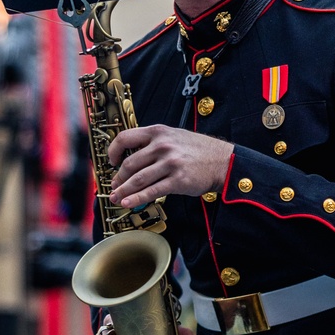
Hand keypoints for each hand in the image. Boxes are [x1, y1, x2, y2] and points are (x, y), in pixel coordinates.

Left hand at [108, 125, 232, 210]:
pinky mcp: (177, 180)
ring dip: (124, 190)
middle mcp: (162, 146)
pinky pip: (152, 191)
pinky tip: (128, 203)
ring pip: (138, 179)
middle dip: (118, 178)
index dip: (113, 151)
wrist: (222, 161)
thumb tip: (132, 158)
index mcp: (158, 132)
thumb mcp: (174, 136)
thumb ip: (154, 142)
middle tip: (114, 186)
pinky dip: (137, 198)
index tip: (112, 161)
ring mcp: (170, 163)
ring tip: (116, 197)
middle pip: (130, 163)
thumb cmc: (198, 150)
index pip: (125, 138)